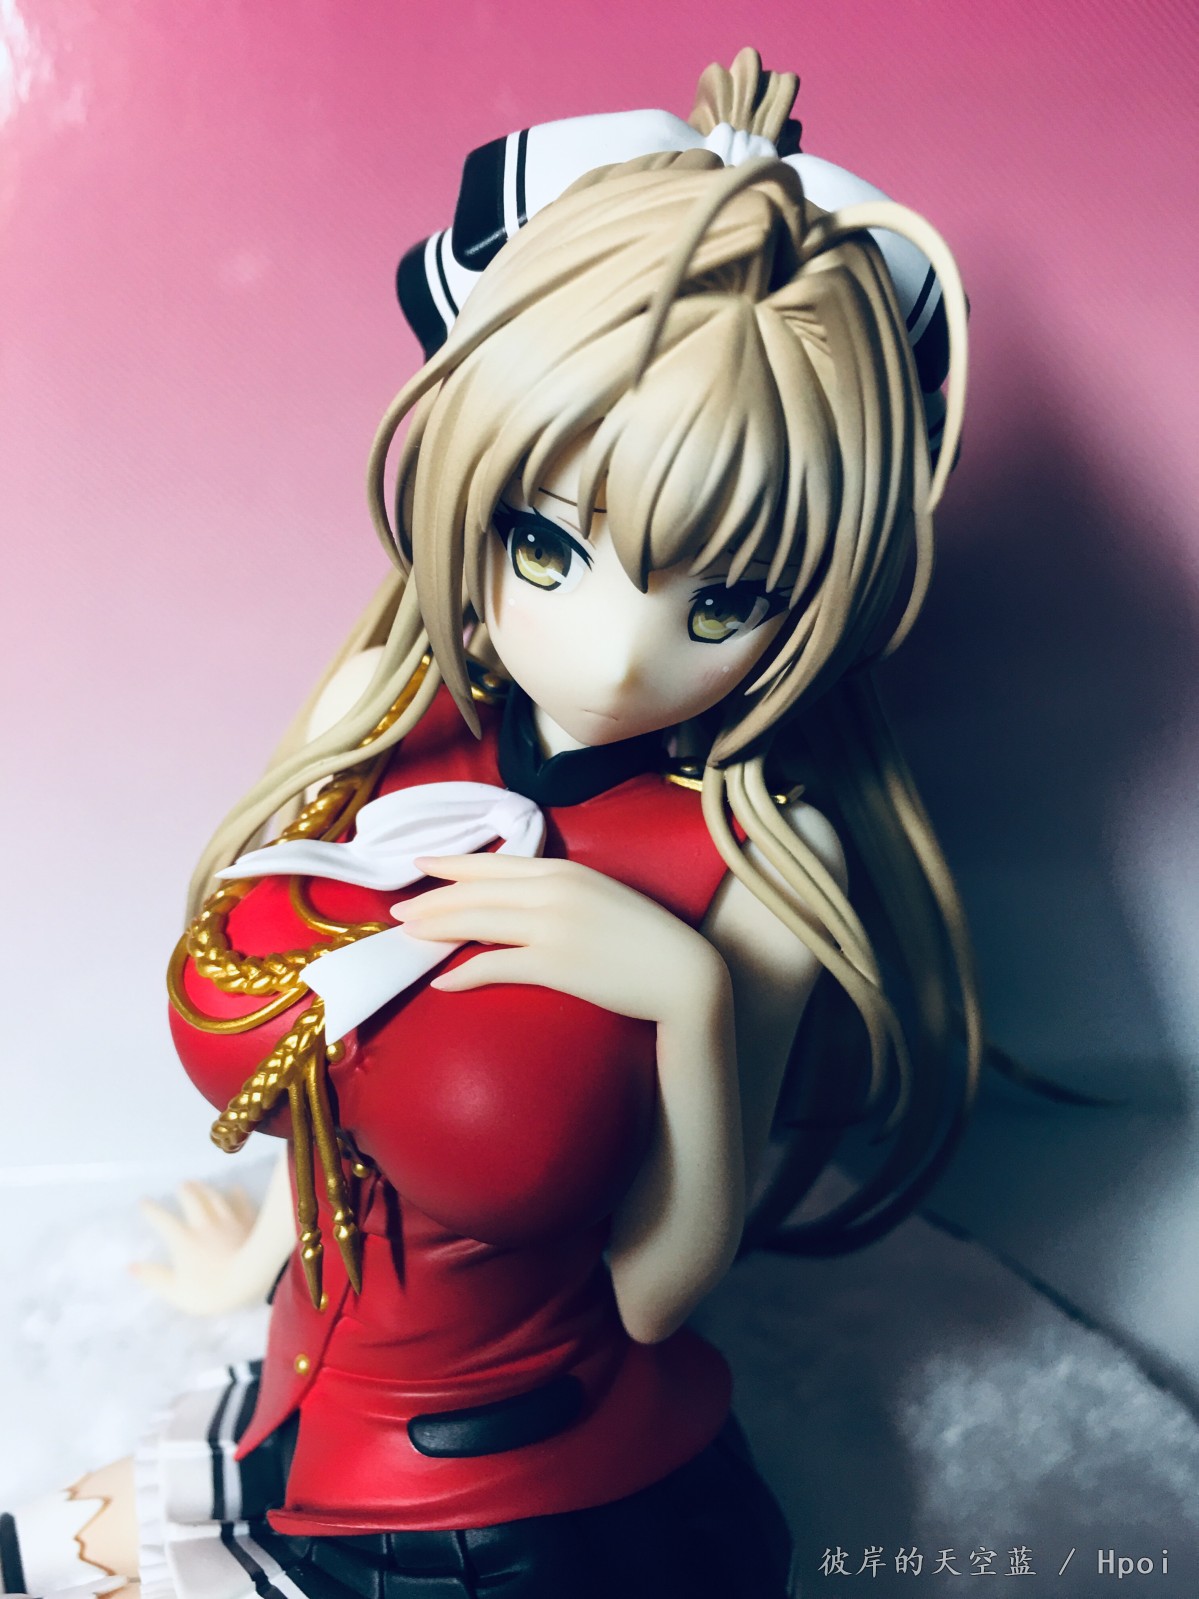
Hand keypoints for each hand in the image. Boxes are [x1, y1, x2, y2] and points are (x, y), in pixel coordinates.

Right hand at [131, 1180, 264, 1315]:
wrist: (249, 1279)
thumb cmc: (210, 1290)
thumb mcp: (175, 1291)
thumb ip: (153, 1277)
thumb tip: (131, 1266)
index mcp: (184, 1240)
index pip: (164, 1221)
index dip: (152, 1211)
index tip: (144, 1201)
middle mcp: (204, 1225)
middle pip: (193, 1201)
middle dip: (185, 1192)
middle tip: (182, 1185)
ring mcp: (227, 1221)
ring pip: (215, 1199)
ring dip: (206, 1189)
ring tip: (199, 1182)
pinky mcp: (247, 1223)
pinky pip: (241, 1204)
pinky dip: (237, 1195)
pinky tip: (235, 1188)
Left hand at [396, 853, 729, 1026]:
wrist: (681, 972)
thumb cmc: (641, 937)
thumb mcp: (598, 896)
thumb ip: (556, 891)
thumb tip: (511, 902)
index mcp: (564, 869)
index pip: (493, 864)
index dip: (451, 865)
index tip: (420, 864)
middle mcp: (554, 890)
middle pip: (476, 892)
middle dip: (431, 899)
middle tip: (397, 910)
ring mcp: (553, 925)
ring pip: (477, 922)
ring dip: (437, 929)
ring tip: (410, 936)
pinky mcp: (555, 963)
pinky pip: (494, 965)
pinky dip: (463, 974)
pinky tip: (443, 983)